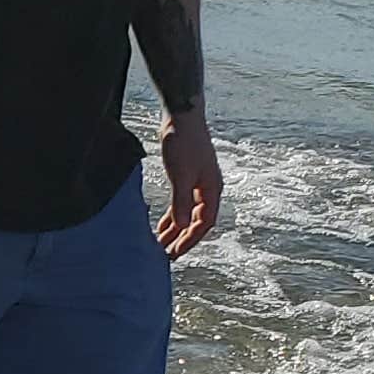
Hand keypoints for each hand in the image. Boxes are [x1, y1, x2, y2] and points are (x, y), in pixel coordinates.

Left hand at [156, 109, 222, 257]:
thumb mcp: (181, 175)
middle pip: (197, 221)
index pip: (204, 223)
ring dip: (176, 229)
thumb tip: (182, 227)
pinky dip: (172, 216)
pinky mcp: (187, 177)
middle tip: (166, 256)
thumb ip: (181, 202)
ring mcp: (198, 183)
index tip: (175, 253)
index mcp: (212, 190)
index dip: (190, 240)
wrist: (182, 117)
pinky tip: (161, 226)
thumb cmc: (184, 143)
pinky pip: (181, 204)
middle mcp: (208, 189)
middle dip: (182, 239)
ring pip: (188, 214)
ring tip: (160, 245)